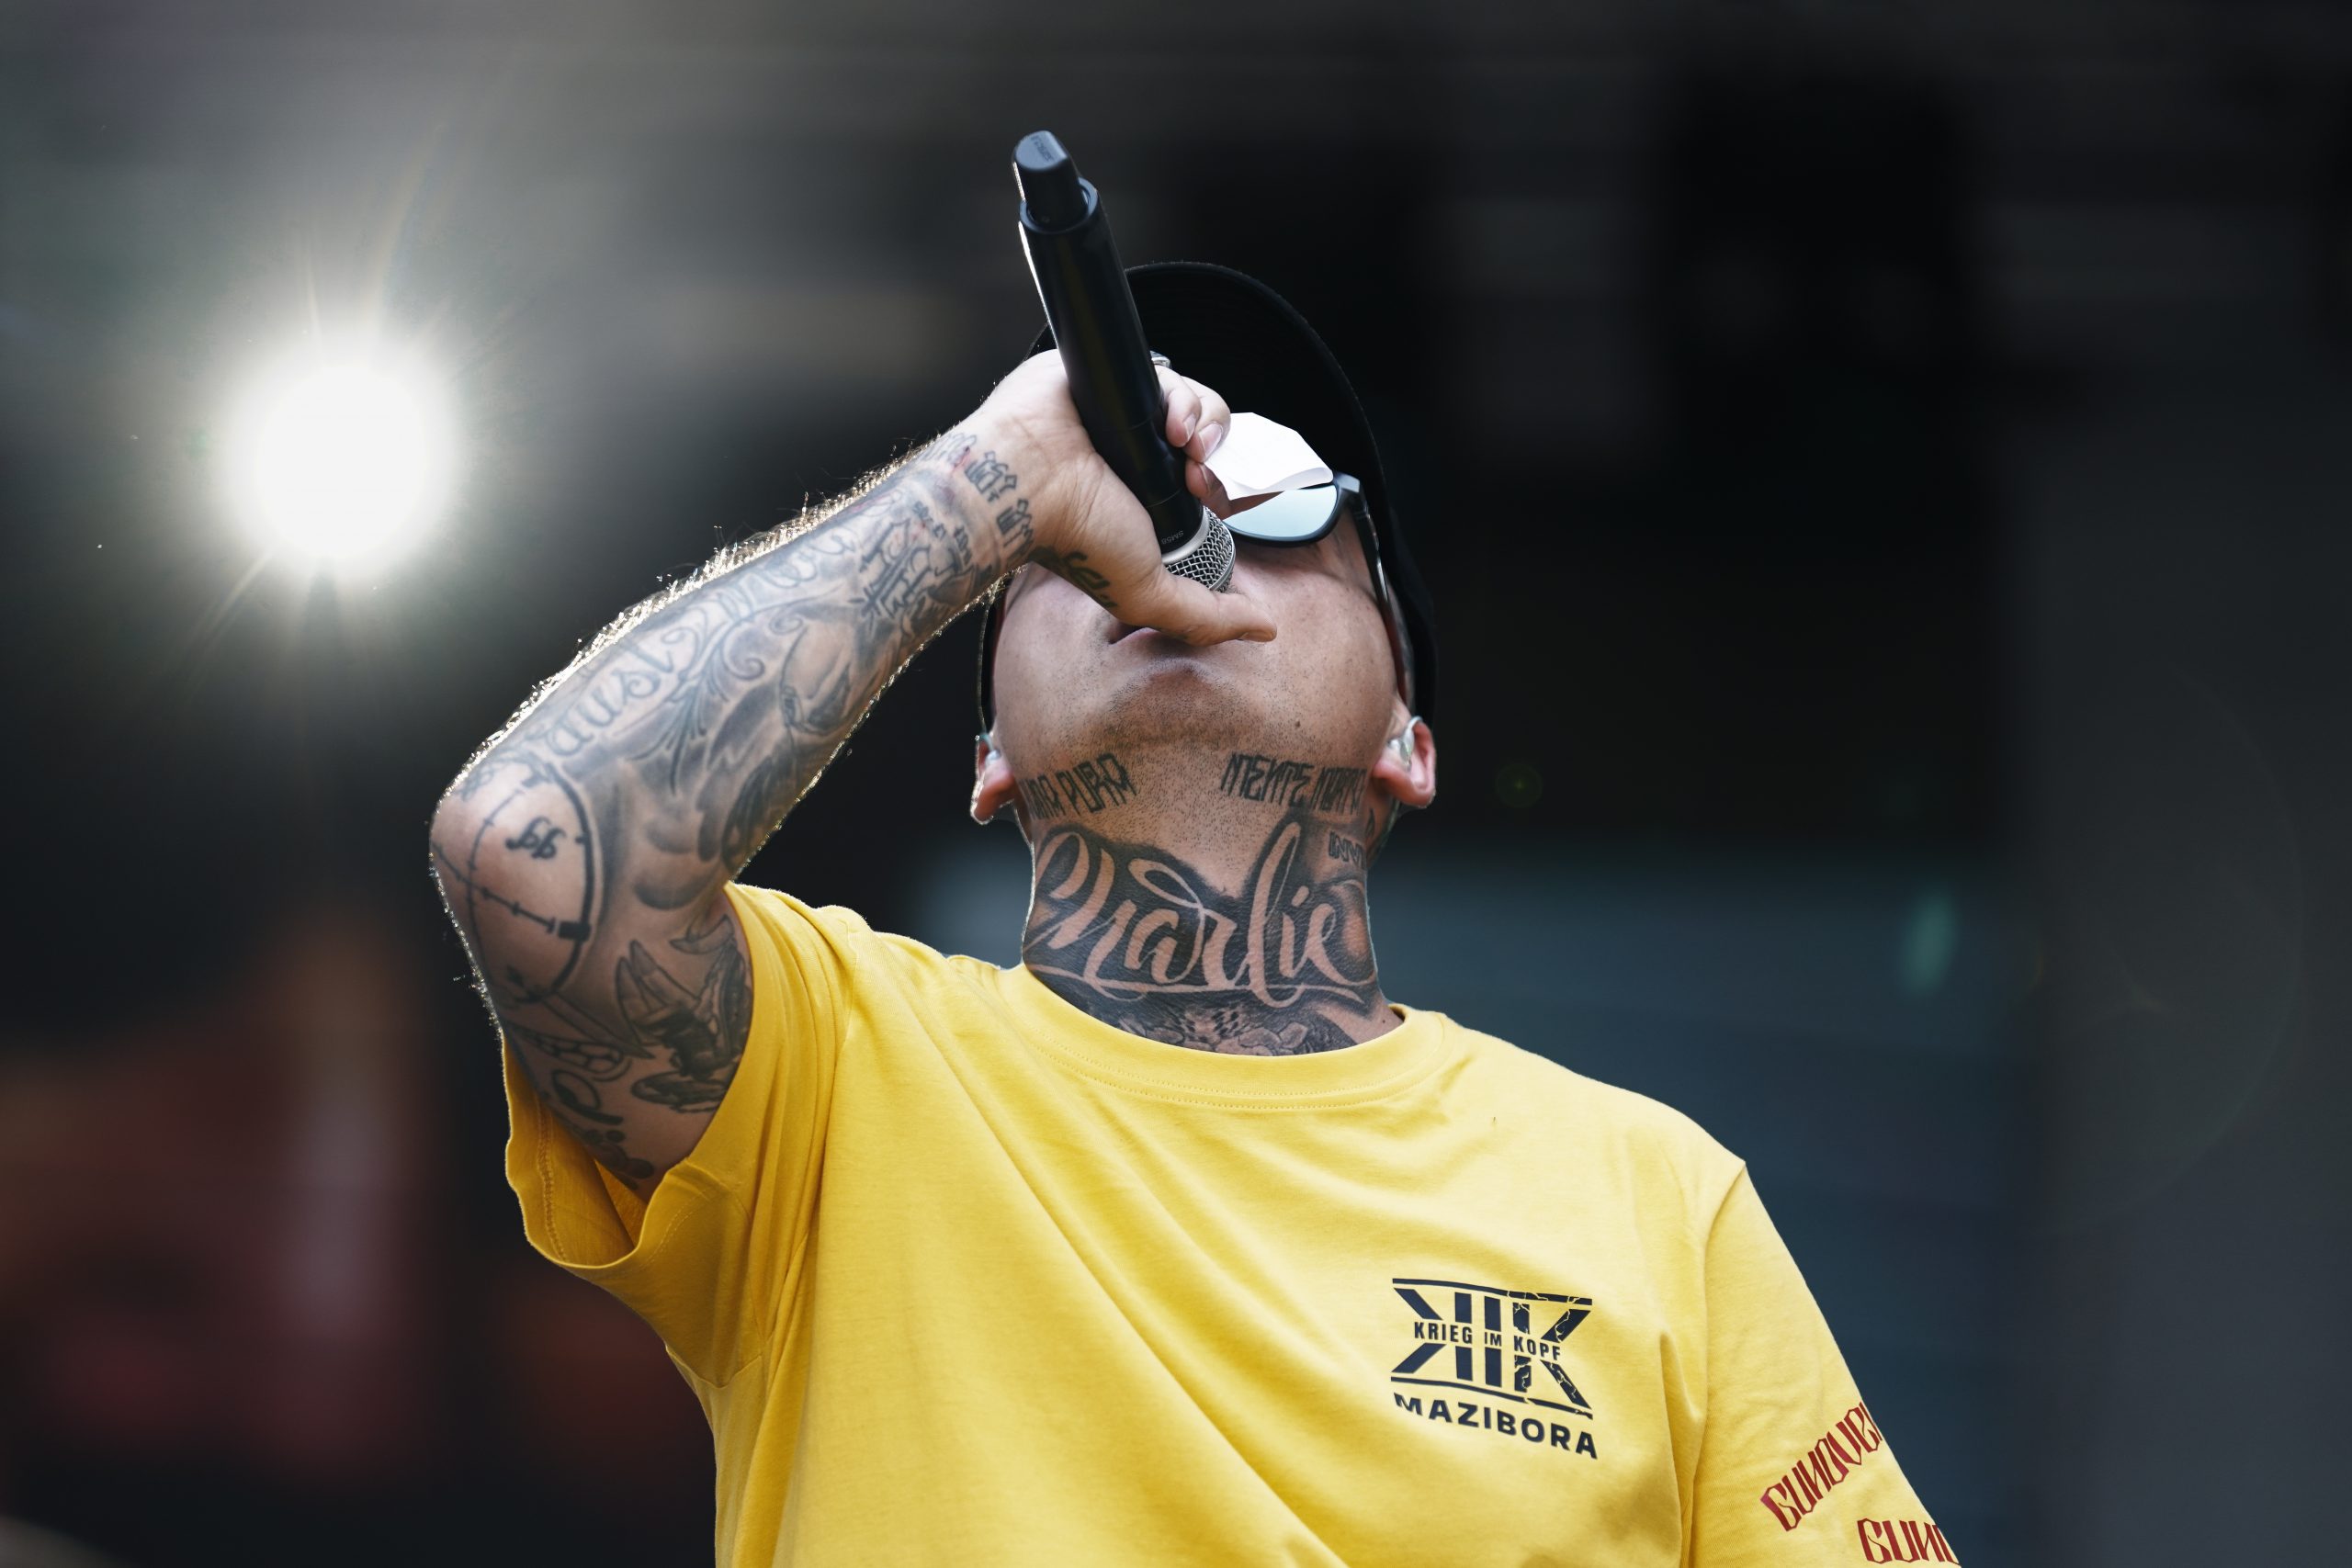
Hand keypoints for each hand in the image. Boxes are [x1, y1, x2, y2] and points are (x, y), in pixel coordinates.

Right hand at [970, 351, 1274, 645]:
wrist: (1024, 485)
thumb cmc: (1073, 539)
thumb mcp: (1149, 596)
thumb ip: (1207, 619)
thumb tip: (1265, 630)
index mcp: (1147, 498)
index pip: (1209, 479)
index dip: (1224, 484)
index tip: (1210, 496)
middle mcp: (1137, 456)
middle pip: (1210, 436)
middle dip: (1218, 450)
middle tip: (1198, 470)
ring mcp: (1124, 415)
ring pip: (1195, 403)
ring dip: (1203, 422)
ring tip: (1181, 442)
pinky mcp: (1111, 378)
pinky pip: (1168, 374)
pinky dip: (1179, 396)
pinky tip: (1166, 421)